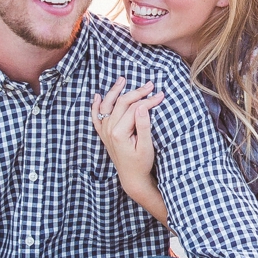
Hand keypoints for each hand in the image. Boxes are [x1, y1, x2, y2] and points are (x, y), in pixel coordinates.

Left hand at [91, 77, 161, 191]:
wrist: (131, 177)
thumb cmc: (141, 163)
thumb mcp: (146, 146)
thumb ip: (143, 125)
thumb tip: (143, 106)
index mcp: (119, 132)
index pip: (135, 109)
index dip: (149, 100)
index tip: (161, 95)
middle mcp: (109, 129)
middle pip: (122, 103)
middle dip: (137, 92)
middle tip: (151, 85)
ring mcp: (104, 131)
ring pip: (107, 105)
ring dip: (114, 91)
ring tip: (122, 79)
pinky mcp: (103, 134)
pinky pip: (96, 117)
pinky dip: (95, 105)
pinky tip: (97, 96)